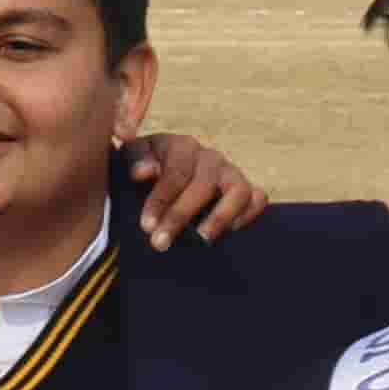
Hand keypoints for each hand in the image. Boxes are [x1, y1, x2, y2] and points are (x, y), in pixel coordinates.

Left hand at [126, 129, 266, 243]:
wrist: (156, 178)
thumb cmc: (141, 169)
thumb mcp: (130, 159)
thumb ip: (134, 160)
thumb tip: (142, 172)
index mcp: (181, 146)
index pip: (176, 172)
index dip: (161, 199)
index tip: (146, 226)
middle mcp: (209, 157)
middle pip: (204, 185)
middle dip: (180, 216)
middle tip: (160, 243)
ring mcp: (230, 173)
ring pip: (239, 190)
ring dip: (220, 217)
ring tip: (201, 240)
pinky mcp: (245, 190)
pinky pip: (258, 199)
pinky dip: (247, 215)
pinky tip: (227, 232)